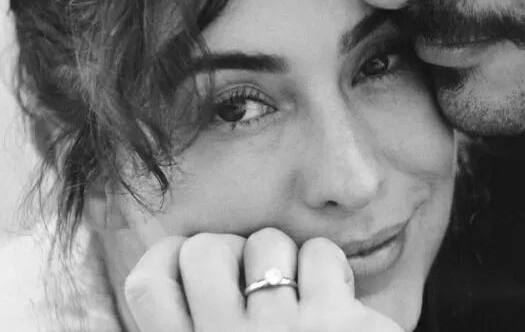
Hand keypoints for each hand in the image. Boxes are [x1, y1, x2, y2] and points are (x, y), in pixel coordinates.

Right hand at [124, 228, 404, 331]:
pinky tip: (333, 295)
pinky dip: (328, 266)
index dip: (169, 256)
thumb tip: (188, 267)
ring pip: (266, 243)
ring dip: (285, 258)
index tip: (192, 258)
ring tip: (298, 293)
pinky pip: (318, 253)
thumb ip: (196, 330)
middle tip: (253, 276)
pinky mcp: (336, 320)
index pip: (147, 286)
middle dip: (231, 249)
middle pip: (204, 249)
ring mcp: (279, 330)